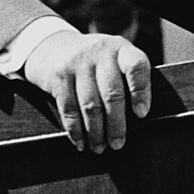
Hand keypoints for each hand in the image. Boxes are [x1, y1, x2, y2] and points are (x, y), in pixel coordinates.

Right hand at [21, 31, 150, 153]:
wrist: (51, 46)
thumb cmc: (93, 61)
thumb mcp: (113, 58)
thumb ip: (126, 78)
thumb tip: (139, 119)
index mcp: (121, 49)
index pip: (136, 66)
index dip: (141, 91)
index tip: (142, 114)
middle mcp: (101, 53)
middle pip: (112, 94)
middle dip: (116, 124)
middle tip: (118, 144)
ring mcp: (78, 63)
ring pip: (91, 106)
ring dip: (96, 132)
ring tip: (100, 147)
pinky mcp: (59, 76)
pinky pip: (69, 109)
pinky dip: (76, 130)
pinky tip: (80, 142)